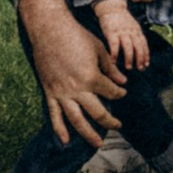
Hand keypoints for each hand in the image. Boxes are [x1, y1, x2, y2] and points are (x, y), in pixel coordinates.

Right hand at [19, 0, 119, 144]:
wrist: (49, 29)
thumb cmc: (76, 35)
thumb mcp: (99, 49)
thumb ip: (111, 68)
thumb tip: (123, 82)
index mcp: (91, 77)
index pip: (111, 92)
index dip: (120, 93)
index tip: (123, 92)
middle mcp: (77, 89)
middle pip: (97, 112)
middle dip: (110, 120)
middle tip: (118, 125)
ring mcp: (62, 93)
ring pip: (77, 120)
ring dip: (89, 134)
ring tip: (98, 143)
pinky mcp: (50, 92)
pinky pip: (54, 115)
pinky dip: (60, 129)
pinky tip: (66, 140)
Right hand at [95, 0, 149, 72]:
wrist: (111, 7)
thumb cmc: (122, 19)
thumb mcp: (133, 26)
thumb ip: (136, 36)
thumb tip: (140, 50)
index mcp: (137, 30)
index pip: (144, 44)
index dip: (146, 55)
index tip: (146, 64)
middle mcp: (131, 31)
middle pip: (138, 46)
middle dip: (140, 59)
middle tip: (140, 68)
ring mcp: (121, 31)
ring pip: (128, 46)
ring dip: (129, 58)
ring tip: (129, 67)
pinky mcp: (111, 32)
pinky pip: (114, 44)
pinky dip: (115, 54)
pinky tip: (114, 61)